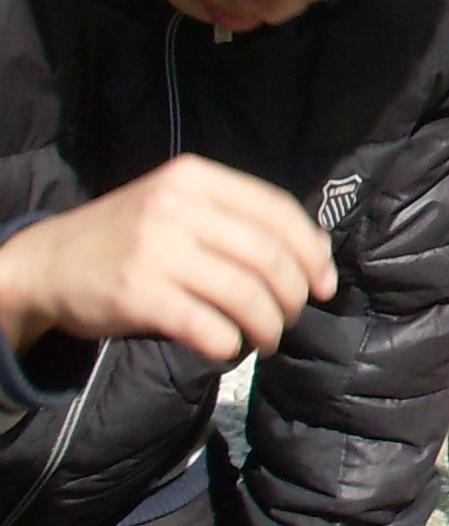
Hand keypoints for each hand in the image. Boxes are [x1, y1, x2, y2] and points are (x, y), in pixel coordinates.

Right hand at [0, 157, 331, 361]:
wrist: (46, 262)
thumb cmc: (128, 236)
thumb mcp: (179, 205)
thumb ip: (238, 219)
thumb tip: (316, 251)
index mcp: (195, 178)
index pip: (278, 211)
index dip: (312, 251)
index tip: (325, 284)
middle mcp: (177, 208)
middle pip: (269, 256)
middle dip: (294, 294)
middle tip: (294, 316)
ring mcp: (156, 250)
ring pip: (245, 293)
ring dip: (269, 324)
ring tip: (268, 338)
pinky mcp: (137, 294)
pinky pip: (207, 325)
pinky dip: (229, 342)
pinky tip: (230, 347)